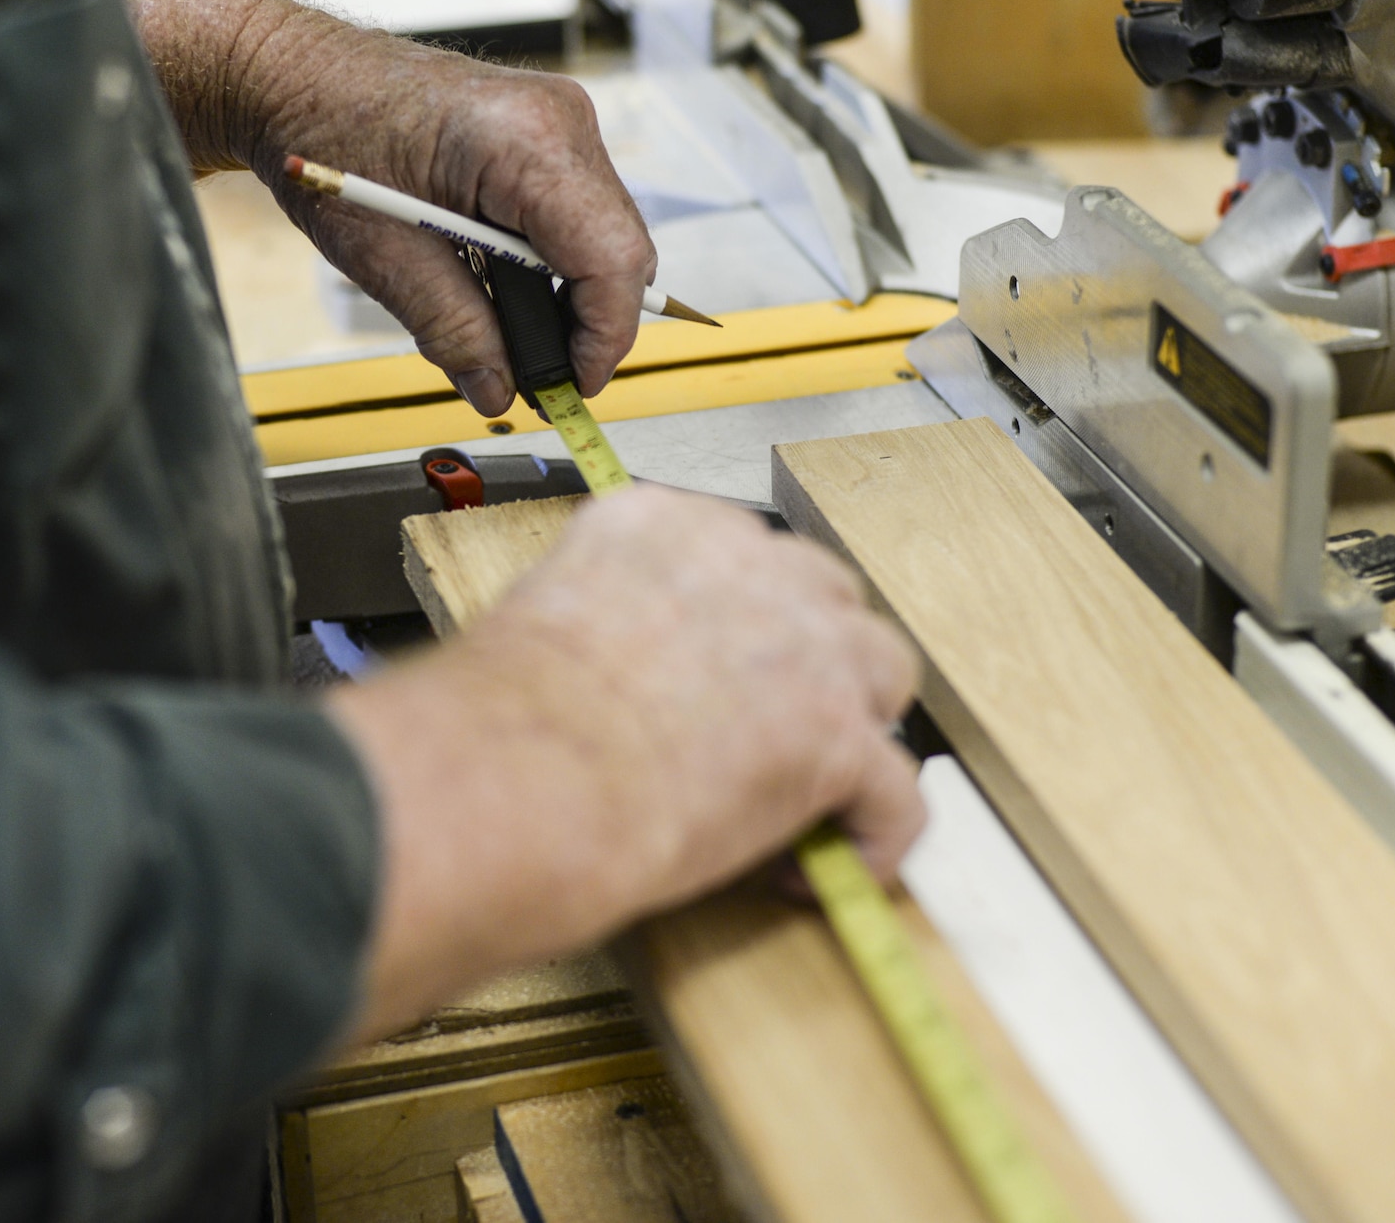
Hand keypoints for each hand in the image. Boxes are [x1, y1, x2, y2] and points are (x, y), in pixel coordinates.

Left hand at [119, 0, 653, 415]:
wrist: (293, 74)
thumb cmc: (324, 131)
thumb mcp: (382, 254)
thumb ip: (452, 330)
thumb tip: (498, 390)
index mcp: (527, 141)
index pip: (612, 259)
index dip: (602, 337)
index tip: (573, 385)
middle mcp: (561, 120)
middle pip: (621, 250)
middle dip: (586, 323)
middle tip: (536, 374)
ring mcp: (560, 120)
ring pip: (606, 236)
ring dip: (566, 294)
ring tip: (506, 330)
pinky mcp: (548, 131)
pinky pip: (579, 213)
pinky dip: (551, 261)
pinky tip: (499, 281)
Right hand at [329, 487, 923, 1040]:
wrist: (522, 775)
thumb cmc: (499, 724)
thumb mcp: (542, 623)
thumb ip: (598, 628)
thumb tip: (603, 687)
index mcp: (661, 526)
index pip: (734, 552)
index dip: (737, 622)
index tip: (716, 673)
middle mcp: (744, 564)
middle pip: (823, 595)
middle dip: (811, 656)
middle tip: (772, 722)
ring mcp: (804, 645)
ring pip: (881, 668)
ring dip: (856, 726)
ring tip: (815, 789)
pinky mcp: (835, 736)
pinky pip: (895, 788)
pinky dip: (873, 834)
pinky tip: (830, 869)